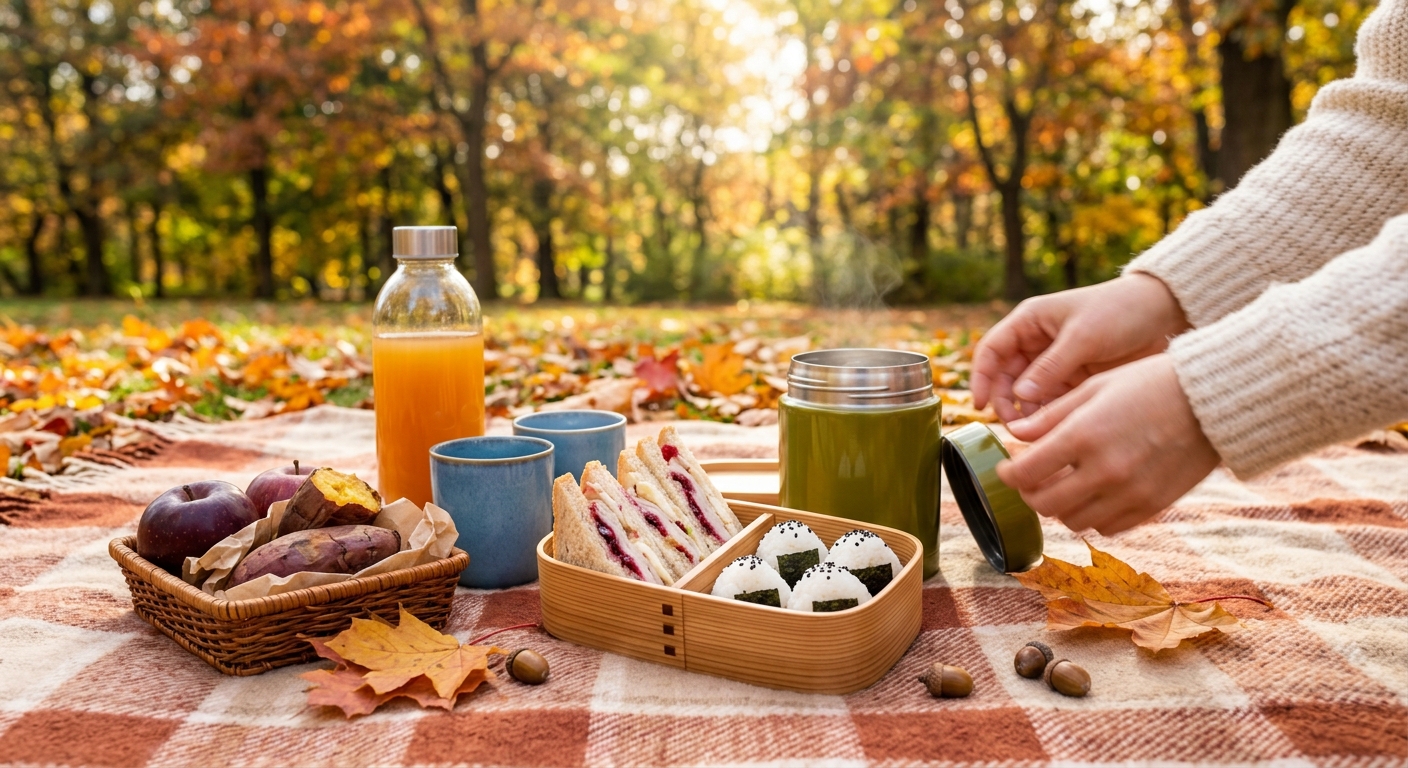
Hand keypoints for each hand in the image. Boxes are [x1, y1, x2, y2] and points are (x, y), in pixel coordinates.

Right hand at [971, 274, 1189, 422]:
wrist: (1165, 314)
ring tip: (1034, 433)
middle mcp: (1037, 343)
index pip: (992, 350)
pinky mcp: (1074, 380)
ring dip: (1026, 413)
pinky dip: (1048, 416)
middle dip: (1005, 401)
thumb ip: (1050, 367)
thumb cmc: (1121, 312)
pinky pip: (1051, 402)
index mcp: (1030, 321)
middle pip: (1006, 377)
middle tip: (1013, 426)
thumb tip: (1020, 396)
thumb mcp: (1083, 337)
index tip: (981, 405)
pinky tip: (1053, 431)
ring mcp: (1055, 363)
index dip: (982, 378)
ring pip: (1026, 394)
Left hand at [994, 354, 1219, 534]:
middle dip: (1030, 494)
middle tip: (1031, 480)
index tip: (1006, 469)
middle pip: (1044, 505)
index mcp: (1083, 436)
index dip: (1007, 475)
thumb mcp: (1095, 388)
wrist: (1212, 401)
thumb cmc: (1151, 383)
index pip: (1025, 474)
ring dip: (1061, 506)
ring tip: (1064, 485)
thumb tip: (1015, 433)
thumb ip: (1051, 415)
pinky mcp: (1151, 506)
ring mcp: (1129, 493)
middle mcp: (1103, 471)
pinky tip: (1095, 494)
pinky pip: (1107, 527)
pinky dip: (1093, 516)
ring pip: (1074, 521)